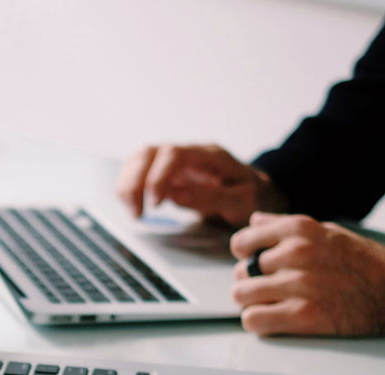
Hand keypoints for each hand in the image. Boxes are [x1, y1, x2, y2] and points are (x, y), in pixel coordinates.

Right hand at [116, 144, 284, 224]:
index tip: (156, 203)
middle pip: (149, 152)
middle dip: (135, 181)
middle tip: (137, 212)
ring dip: (128, 184)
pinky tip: (132, 204)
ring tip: (133, 211)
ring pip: (139, 159)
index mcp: (208, 155)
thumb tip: (176, 196)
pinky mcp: (165, 173)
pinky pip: (138, 171)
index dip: (158, 176)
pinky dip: (129, 187)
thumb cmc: (252, 196)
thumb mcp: (241, 201)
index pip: (173, 154)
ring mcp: (174, 162)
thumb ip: (211, 198)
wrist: (256, 192)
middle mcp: (187, 153)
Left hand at [229, 213, 384, 335]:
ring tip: (270, 306)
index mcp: (299, 230)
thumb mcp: (325, 230)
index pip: (242, 242)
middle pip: (241, 273)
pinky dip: (258, 323)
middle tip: (267, 291)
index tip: (253, 265)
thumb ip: (285, 226)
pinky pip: (255, 320)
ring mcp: (299, 285)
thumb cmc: (364, 261)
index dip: (244, 257)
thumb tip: (254, 222)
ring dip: (252, 304)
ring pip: (242, 296)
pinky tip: (273, 321)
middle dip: (250, 284)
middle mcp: (295, 253)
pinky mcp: (305, 316)